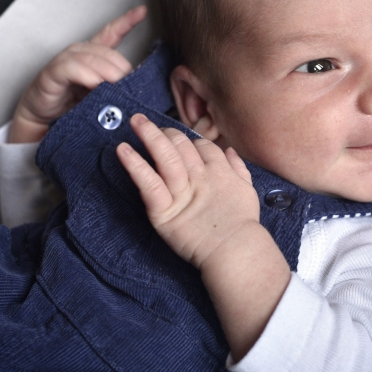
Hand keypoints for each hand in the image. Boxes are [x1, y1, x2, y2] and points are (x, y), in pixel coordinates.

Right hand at [9, 6, 146, 142]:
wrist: (45, 119)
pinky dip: (86, 75)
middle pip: (107, 52)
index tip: (142, 11)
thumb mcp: (102, 95)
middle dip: (121, 68)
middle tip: (130, 86)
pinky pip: (72, 68)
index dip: (126, 21)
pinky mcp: (52, 73)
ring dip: (107, 72)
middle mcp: (79, 53)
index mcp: (93, 55)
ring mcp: (65, 61)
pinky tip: (95, 83)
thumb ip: (116, 87)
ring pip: (92, 59)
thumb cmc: (73, 106)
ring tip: (116, 85)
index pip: (111, 33)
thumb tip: (137, 87)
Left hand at [116, 113, 259, 269]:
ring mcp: (182, 191)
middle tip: (151, 128)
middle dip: (166, 133)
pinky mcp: (165, 209)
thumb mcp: (248, 189)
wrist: (235, 250)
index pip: (201, 145)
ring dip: (148, 135)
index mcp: (219, 169)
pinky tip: (123, 150)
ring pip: (165, 155)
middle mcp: (200, 175)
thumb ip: (239, 167)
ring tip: (135, 121)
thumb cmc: (242, 224)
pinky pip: (149, 182)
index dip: (189, 142)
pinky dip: (135, 165)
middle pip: (181, 144)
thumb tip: (230, 151)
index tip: (179, 144)